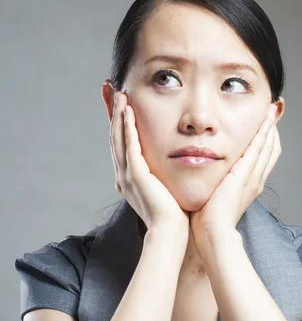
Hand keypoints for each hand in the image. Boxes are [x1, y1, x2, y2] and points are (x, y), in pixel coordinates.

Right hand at [110, 91, 189, 232]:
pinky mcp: (135, 175)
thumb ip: (161, 173)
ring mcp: (126, 175)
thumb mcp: (163, 187)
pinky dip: (127, 127)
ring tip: (119, 93)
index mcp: (127, 177)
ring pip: (118, 138)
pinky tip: (128, 111)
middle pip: (114, 136)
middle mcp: (122, 174)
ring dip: (118, 114)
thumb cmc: (172, 212)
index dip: (117, 121)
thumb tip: (170, 162)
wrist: (170, 231)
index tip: (119, 102)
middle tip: (111, 89)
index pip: (120, 142)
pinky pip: (129, 146)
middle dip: (112, 111)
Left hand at [189, 103, 280, 245]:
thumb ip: (214, 183)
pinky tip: (265, 120)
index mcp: (249, 185)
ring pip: (267, 146)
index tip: (264, 123)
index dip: (266, 139)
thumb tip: (206, 175)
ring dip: (270, 127)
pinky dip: (263, 134)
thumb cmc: (208, 219)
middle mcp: (256, 180)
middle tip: (274, 110)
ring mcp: (253, 177)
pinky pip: (258, 149)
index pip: (263, 157)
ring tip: (272, 109)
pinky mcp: (246, 174)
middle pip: (271, 149)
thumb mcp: (215, 195)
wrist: (212, 233)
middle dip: (272, 129)